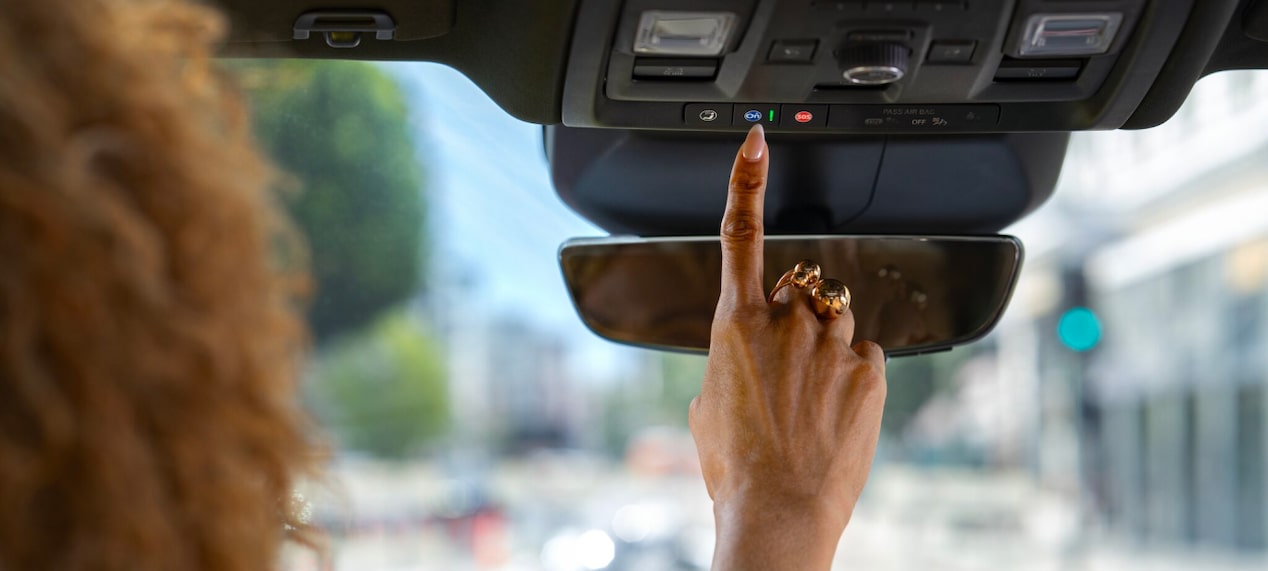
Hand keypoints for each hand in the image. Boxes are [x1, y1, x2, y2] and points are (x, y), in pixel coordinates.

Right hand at [689, 125, 887, 570]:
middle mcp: (786, 321)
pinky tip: (834, 411)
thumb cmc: (736, 466)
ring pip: (835, 320)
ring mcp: (831, 343)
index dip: (747, 180)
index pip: (741, 232)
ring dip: (824, 347)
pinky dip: (852, 373)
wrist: (779, 511)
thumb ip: (730, 359)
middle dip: (796, 315)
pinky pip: (864, 353)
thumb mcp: (708, 405)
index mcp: (735, 323)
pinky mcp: (869, 369)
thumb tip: (748, 355)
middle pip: (800, 289)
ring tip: (810, 402)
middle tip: (787, 371)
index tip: (756, 142)